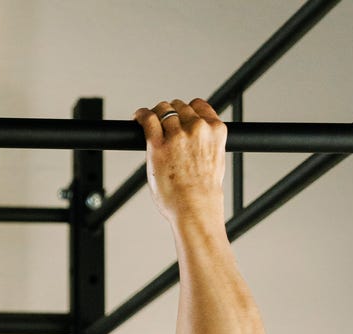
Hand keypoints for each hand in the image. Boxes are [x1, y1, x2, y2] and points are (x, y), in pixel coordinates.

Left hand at [133, 98, 225, 222]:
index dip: (187, 110)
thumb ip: (207, 144)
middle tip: (164, 125)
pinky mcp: (158, 145)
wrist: (196, 208)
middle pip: (180, 107)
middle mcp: (197, 128)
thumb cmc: (203, 193)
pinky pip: (147, 119)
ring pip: (164, 110)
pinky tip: (138, 118)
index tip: (180, 116)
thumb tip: (194, 141)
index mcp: (215, 130)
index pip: (199, 106)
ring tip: (150, 122)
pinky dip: (141, 115)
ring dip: (156, 115)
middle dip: (171, 114)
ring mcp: (177, 135)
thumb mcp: (215, 160)